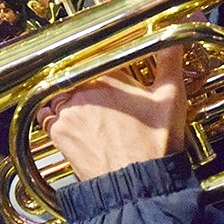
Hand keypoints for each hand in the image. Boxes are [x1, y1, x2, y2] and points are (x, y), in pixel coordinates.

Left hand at [40, 51, 186, 180]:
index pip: (99, 59)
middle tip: (103, 100)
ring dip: (68, 101)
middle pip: (77, 78)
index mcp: (108, 76)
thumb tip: (177, 38)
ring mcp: (67, 112)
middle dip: (88, 86)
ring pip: (59, 95)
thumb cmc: (155, 144)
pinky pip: (47, 117)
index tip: (112, 79)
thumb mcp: (171, 98)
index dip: (106, 70)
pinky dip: (55, 119)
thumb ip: (170, 62)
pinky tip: (73, 127)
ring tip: (88, 114)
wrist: (137, 185)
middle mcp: (82, 90)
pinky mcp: (58, 133)